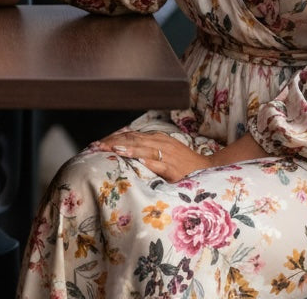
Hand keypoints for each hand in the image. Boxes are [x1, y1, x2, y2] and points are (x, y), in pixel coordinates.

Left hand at [95, 129, 209, 182]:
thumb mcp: (162, 153)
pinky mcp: (173, 168)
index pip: (129, 135)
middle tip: (97, 146)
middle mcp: (160, 143)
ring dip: (126, 148)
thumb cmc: (183, 164)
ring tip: (111, 149)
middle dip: (113, 142)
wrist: (209, 171)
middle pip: (132, 139)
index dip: (113, 138)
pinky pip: (157, 163)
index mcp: (156, 138)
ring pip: (142, 148)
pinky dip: (146, 160)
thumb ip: (146, 151)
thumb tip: (123, 151)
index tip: (97, 143)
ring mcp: (167, 154)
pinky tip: (136, 160)